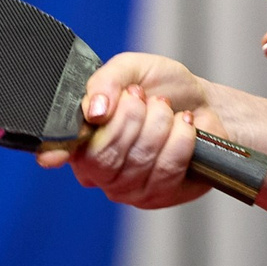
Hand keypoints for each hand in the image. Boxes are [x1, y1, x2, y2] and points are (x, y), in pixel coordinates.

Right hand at [36, 52, 223, 208]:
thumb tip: (94, 108)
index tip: (73, 135)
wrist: (203, 104)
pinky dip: (181, 138)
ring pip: (139, 161)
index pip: (64, 148)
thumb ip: (105, 81)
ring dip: (159, 123)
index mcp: (82, 138)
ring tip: (164, 109)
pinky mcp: (159, 196)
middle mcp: (99, 171)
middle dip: (131, 116)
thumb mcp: (130, 69)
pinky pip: (167, 170)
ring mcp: (128, 189)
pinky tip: (182, 125)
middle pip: (103, 156)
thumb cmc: (162, 87)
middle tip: (142, 97)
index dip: (63, 146)